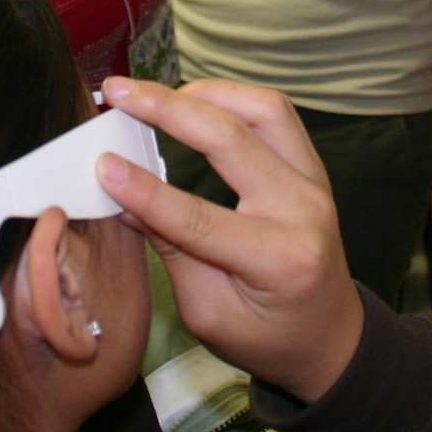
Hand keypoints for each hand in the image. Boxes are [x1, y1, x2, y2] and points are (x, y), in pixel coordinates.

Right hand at [96, 76, 365, 405]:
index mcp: (279, 261)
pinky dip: (233, 98)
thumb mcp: (208, 313)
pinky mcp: (312, 167)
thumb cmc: (267, 338)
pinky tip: (196, 100)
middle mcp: (304, 211)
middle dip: (169, 110)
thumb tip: (119, 199)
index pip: (199, 218)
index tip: (102, 165)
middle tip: (119, 94)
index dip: (146, 190)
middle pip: (233, 141)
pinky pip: (277, 115)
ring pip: (264, 110)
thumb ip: (169, 250)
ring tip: (156, 94)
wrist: (329, 336)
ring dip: (206, 93)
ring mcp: (315, 182)